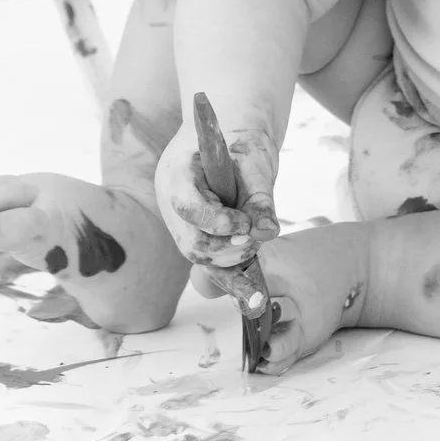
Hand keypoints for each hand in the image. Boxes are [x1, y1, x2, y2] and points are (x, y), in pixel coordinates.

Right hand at [151, 107, 281, 274]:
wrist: (223, 140)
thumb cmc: (239, 145)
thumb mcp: (254, 163)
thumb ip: (260, 198)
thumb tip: (268, 233)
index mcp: (178, 172)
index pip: (188, 207)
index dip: (217, 222)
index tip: (244, 225)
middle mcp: (171, 202)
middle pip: (192, 242)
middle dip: (228, 248)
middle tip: (253, 239)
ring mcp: (179, 223)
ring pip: (199, 257)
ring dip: (232, 259)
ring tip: (252, 242)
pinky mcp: (194, 237)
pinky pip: (208, 264)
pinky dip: (232, 279)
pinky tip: (253, 300)